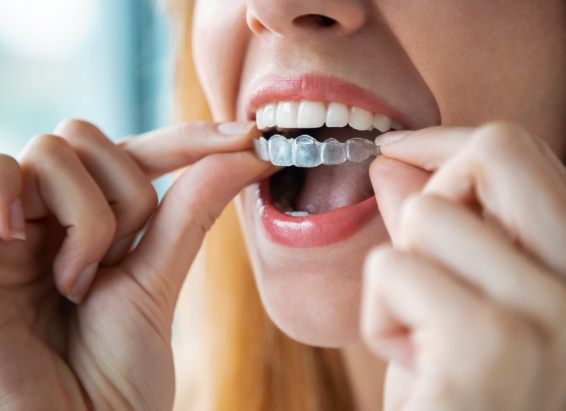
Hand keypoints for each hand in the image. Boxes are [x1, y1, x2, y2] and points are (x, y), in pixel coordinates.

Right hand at [0, 119, 273, 410]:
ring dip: (87, 219)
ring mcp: (8, 224)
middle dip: (124, 196)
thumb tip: (245, 153)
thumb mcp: (157, 281)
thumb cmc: (113, 375)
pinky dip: (26, 206)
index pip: (136, 155)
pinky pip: (0, 170)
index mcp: (89, 224)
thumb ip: (190, 212)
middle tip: (115, 264)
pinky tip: (31, 257)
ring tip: (75, 283)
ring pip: (55, 149)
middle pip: (89, 137)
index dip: (188, 139)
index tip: (249, 136)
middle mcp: (47, 216)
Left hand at [362, 122, 565, 409]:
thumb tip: (393, 161)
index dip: (449, 144)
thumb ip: (441, 231)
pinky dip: (382, 317)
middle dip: (433, 192)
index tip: (399, 150)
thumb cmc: (463, 399)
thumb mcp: (459, 306)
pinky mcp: (489, 347)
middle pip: (494, 152)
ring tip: (426, 341)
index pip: (522, 153)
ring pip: (425, 217)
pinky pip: (392, 270)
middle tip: (423, 260)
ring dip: (401, 278)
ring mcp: (554, 315)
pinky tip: (418, 372)